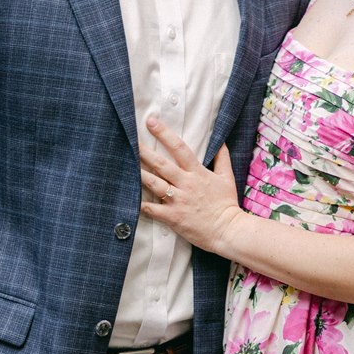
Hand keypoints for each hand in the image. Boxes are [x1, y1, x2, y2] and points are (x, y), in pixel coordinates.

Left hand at [139, 117, 242, 256]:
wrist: (229, 231)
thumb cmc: (227, 205)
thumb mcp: (227, 178)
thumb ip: (222, 159)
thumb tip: (221, 141)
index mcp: (197, 173)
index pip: (179, 148)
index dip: (164, 133)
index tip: (151, 122)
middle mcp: (186, 184)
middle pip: (161, 164)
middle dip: (144, 150)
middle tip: (130, 139)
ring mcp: (178, 200)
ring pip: (154, 183)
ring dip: (138, 173)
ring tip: (124, 164)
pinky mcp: (173, 217)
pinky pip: (152, 209)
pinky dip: (140, 204)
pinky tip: (127, 198)